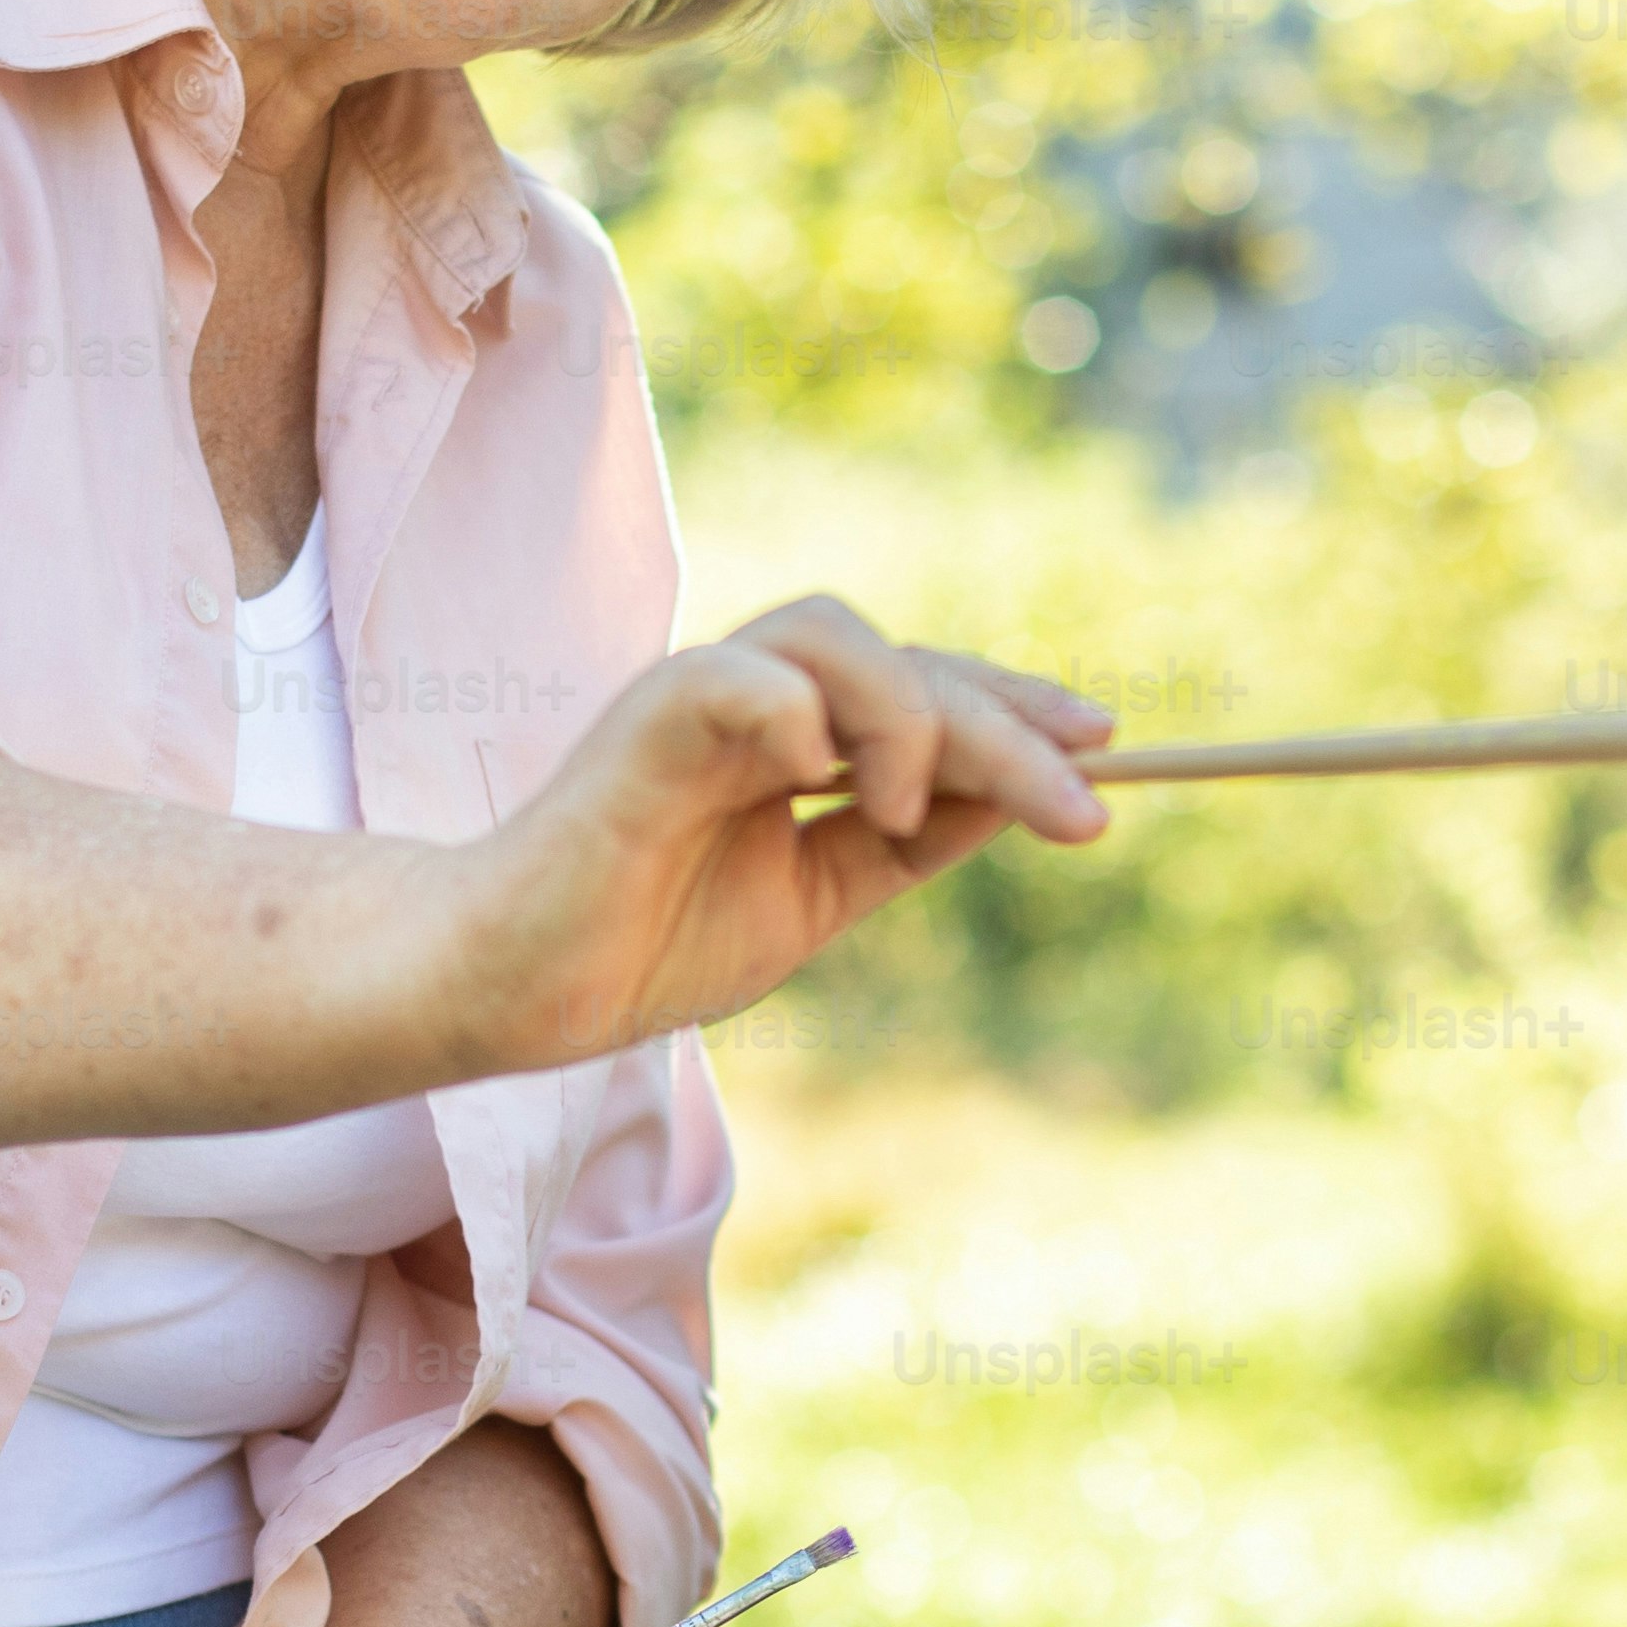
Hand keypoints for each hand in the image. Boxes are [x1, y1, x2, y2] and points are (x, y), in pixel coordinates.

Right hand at [441, 595, 1108, 1073]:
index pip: (926, 689)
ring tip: (903, 810)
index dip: (1016, 710)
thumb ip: (904, 845)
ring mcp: (699, 699)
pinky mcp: (644, 723)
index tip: (1104, 746)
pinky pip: (740, 675)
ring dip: (906, 715)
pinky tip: (822, 780)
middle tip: (1086, 803)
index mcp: (793, 736)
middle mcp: (754, 699)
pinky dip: (798, 714)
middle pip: (906, 663)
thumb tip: (1018, 798)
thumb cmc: (646, 943)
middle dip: (1007, 726)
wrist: (522, 991)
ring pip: (835, 635)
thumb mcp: (815, 899)